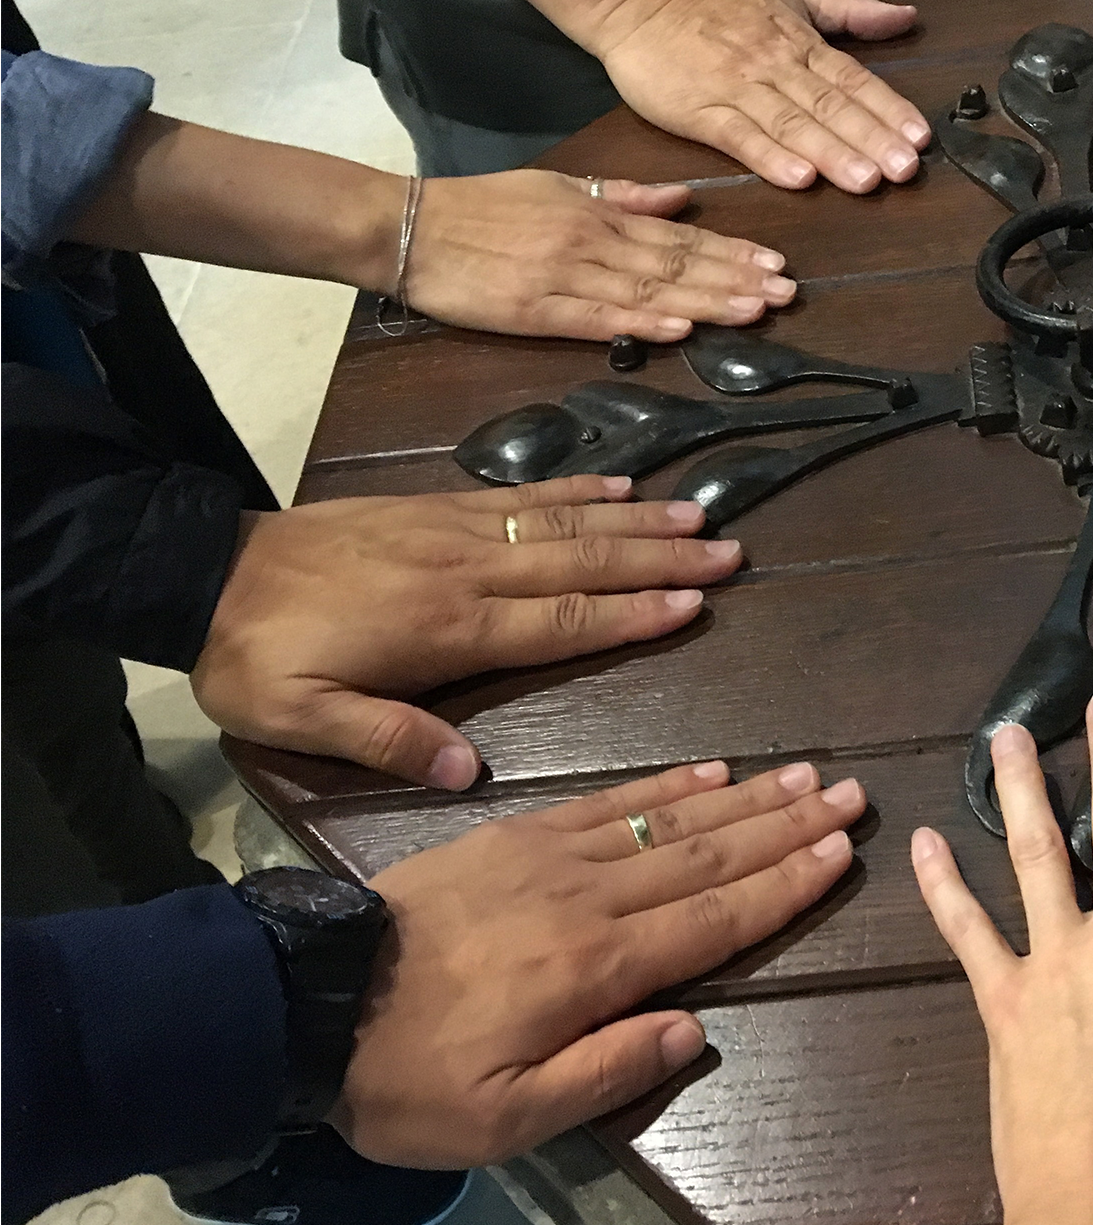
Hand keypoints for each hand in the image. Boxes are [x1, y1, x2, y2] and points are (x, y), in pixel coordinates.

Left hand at [192, 476, 742, 788]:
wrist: (199, 575)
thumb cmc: (255, 660)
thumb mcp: (302, 720)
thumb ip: (390, 739)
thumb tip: (470, 772)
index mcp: (447, 629)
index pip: (560, 619)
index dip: (632, 611)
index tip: (695, 601)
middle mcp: (464, 571)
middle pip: (580, 562)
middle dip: (659, 556)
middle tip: (728, 552)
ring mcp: (451, 532)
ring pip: (560, 522)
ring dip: (634, 518)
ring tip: (697, 513)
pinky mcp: (432, 508)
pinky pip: (518, 496)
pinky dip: (574, 489)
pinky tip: (616, 484)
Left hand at [335, 758, 866, 1164]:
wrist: (306, 1001)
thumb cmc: (407, 1078)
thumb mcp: (503, 1115)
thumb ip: (605, 1071)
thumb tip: (692, 1030)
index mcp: (594, 967)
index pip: (714, 917)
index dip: (785, 885)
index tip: (843, 851)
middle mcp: (588, 899)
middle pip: (708, 856)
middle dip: (786, 827)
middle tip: (849, 794)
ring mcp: (550, 858)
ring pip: (669, 820)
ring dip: (744, 799)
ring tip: (803, 774)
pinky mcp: (512, 836)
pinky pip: (606, 800)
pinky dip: (664, 784)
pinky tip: (708, 770)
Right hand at [401, 171, 795, 341]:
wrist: (406, 227)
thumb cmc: (480, 208)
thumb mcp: (557, 186)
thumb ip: (621, 195)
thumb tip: (682, 198)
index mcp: (597, 214)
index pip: (679, 237)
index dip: (731, 252)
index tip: (776, 265)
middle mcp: (591, 243)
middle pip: (676, 264)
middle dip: (735, 279)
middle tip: (786, 292)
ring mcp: (563, 277)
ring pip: (648, 289)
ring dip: (706, 300)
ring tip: (755, 310)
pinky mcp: (533, 310)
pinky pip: (597, 317)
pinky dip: (641, 321)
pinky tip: (679, 327)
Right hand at [592, 0, 929, 193]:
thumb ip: (848, 10)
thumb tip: (905, 17)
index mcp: (799, 41)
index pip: (853, 78)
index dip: (888, 108)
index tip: (919, 136)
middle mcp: (774, 66)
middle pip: (831, 106)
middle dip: (871, 138)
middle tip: (905, 169)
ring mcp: (736, 90)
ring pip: (792, 124)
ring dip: (832, 153)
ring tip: (866, 180)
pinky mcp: (699, 112)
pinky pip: (740, 138)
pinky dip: (769, 157)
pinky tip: (799, 178)